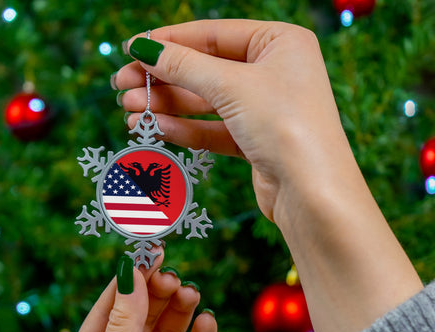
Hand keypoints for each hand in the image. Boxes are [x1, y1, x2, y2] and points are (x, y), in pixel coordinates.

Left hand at [59, 254, 216, 331]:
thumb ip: (124, 323)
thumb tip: (130, 271)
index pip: (111, 308)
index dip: (130, 279)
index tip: (149, 252)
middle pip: (142, 317)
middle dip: (157, 295)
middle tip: (174, 277)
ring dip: (180, 313)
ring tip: (191, 294)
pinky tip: (208, 323)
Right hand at [114, 19, 353, 222]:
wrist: (312, 194)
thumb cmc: (285, 126)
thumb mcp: (231, 86)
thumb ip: (184, 66)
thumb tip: (143, 48)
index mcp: (280, 42)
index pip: (213, 34)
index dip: (169, 41)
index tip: (131, 49)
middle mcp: (275, 73)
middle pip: (207, 69)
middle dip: (163, 79)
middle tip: (122, 87)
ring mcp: (266, 109)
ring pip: (208, 103)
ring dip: (168, 107)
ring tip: (130, 112)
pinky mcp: (257, 143)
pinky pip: (215, 130)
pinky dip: (187, 129)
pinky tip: (157, 129)